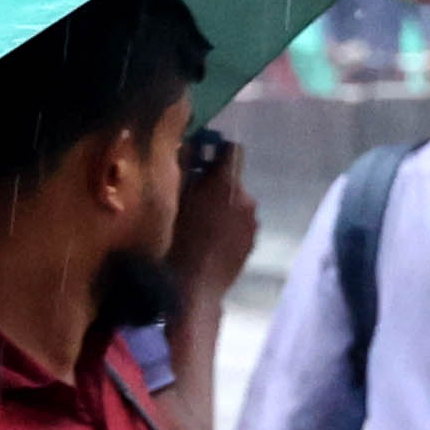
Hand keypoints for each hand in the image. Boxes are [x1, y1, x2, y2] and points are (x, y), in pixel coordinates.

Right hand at [169, 140, 257, 309]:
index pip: (232, 150)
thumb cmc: (178, 238)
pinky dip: (231, 225)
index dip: (217, 152)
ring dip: (225, 206)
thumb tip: (191, 146)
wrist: (195, 284)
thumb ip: (186, 169)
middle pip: (233, 179)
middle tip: (196, 198)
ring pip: (238, 202)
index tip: (203, 161)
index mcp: (226, 183)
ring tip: (204, 223)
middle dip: (218, 184)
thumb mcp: (176, 198)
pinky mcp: (253, 240)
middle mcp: (246, 197)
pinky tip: (214, 239)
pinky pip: (242, 222)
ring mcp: (253, 220)